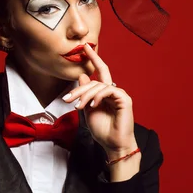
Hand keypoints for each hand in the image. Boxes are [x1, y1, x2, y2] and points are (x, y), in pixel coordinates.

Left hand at [62, 43, 137, 160]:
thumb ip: (84, 94)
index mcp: (104, 93)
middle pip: (93, 80)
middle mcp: (112, 90)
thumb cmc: (102, 130)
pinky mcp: (124, 99)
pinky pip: (108, 90)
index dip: (93, 58)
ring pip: (98, 85)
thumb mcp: (87, 110)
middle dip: (78, 89)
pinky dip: (97, 96)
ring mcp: (119, 94)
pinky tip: (92, 106)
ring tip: (79, 107)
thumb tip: (82, 76)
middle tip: (67, 99)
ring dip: (85, 95)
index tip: (85, 47)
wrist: (113, 145)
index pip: (99, 72)